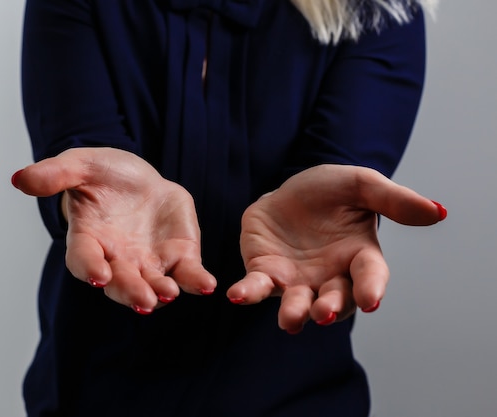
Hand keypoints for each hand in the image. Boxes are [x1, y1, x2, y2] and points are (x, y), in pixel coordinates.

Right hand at [12, 147, 216, 313]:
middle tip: (142, 300)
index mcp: (89, 239)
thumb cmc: (104, 175)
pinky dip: (195, 281)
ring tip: (168, 293)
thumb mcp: (79, 165)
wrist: (140, 180)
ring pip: (153, 284)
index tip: (98, 274)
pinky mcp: (178, 257)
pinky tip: (207, 285)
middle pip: (121, 282)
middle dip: (130, 291)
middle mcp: (117, 259)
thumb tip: (19, 179)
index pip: (84, 259)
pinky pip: (186, 274)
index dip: (89, 267)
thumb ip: (54, 174)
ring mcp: (149, 262)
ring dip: (161, 292)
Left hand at [226, 164, 446, 332]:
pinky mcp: (265, 273)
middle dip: (330, 308)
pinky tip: (237, 295)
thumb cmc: (330, 191)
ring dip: (294, 312)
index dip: (371, 288)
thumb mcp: (361, 186)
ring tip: (291, 320)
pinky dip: (249, 293)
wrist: (289, 189)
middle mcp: (330, 276)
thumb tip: (437, 212)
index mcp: (359, 256)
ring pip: (296, 303)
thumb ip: (394, 200)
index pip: (370, 276)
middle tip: (324, 312)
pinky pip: (257, 287)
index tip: (370, 300)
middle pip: (334, 300)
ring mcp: (297, 279)